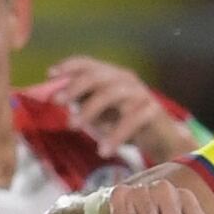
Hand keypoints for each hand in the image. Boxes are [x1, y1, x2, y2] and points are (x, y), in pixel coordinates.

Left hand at [44, 56, 192, 161]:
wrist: (162, 139)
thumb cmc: (127, 125)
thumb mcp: (101, 114)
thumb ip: (83, 104)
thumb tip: (59, 97)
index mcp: (112, 76)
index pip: (89, 64)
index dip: (70, 66)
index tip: (51, 74)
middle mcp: (126, 80)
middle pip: (98, 76)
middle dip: (75, 88)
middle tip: (57, 103)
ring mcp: (140, 93)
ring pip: (112, 94)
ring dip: (90, 110)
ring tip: (75, 127)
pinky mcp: (152, 110)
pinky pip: (130, 121)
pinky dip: (115, 136)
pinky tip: (103, 150)